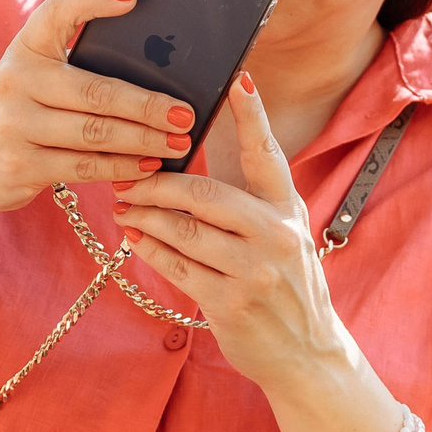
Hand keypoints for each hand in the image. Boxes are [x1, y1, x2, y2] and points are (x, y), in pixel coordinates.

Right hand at [0, 0, 196, 216]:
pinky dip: (123, 167)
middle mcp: (15, 81)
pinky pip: (84, 166)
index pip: (57, 11)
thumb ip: (74, 68)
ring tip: (179, 142)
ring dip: (144, 140)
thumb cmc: (17, 116)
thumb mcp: (32, 81)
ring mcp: (15, 124)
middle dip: (148, 104)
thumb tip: (155, 66)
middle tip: (185, 112)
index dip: (93, 0)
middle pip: (96, 90)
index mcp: (24, 49)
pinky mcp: (20, 164)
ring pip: (96, 132)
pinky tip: (149, 165)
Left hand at [110, 75, 352, 392]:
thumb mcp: (283, 233)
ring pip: (183, 231)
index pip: (268, 153)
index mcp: (289, 209)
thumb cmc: (285, 282)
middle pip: (205, 194)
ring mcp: (254, 272)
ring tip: (125, 206)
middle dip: (159, 183)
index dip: (253, 115)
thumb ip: (251, 198)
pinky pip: (177, 267)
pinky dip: (149, 249)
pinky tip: (134, 238)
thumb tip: (201, 154)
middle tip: (129, 176)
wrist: (307, 353)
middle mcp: (276, 236)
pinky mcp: (230, 304)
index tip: (238, 78)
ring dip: (145, 217)